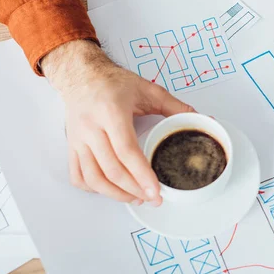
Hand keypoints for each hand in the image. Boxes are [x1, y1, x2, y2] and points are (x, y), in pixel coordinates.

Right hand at [41, 40, 194, 205]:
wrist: (82, 75)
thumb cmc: (114, 82)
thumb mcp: (148, 89)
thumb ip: (175, 107)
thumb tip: (202, 119)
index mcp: (111, 112)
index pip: (126, 150)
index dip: (142, 174)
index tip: (156, 190)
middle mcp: (91, 127)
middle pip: (112, 169)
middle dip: (134, 190)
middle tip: (153, 199)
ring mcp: (78, 139)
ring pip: (93, 178)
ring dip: (115, 194)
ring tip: (135, 198)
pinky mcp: (71, 146)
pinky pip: (78, 175)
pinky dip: (94, 189)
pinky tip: (110, 190)